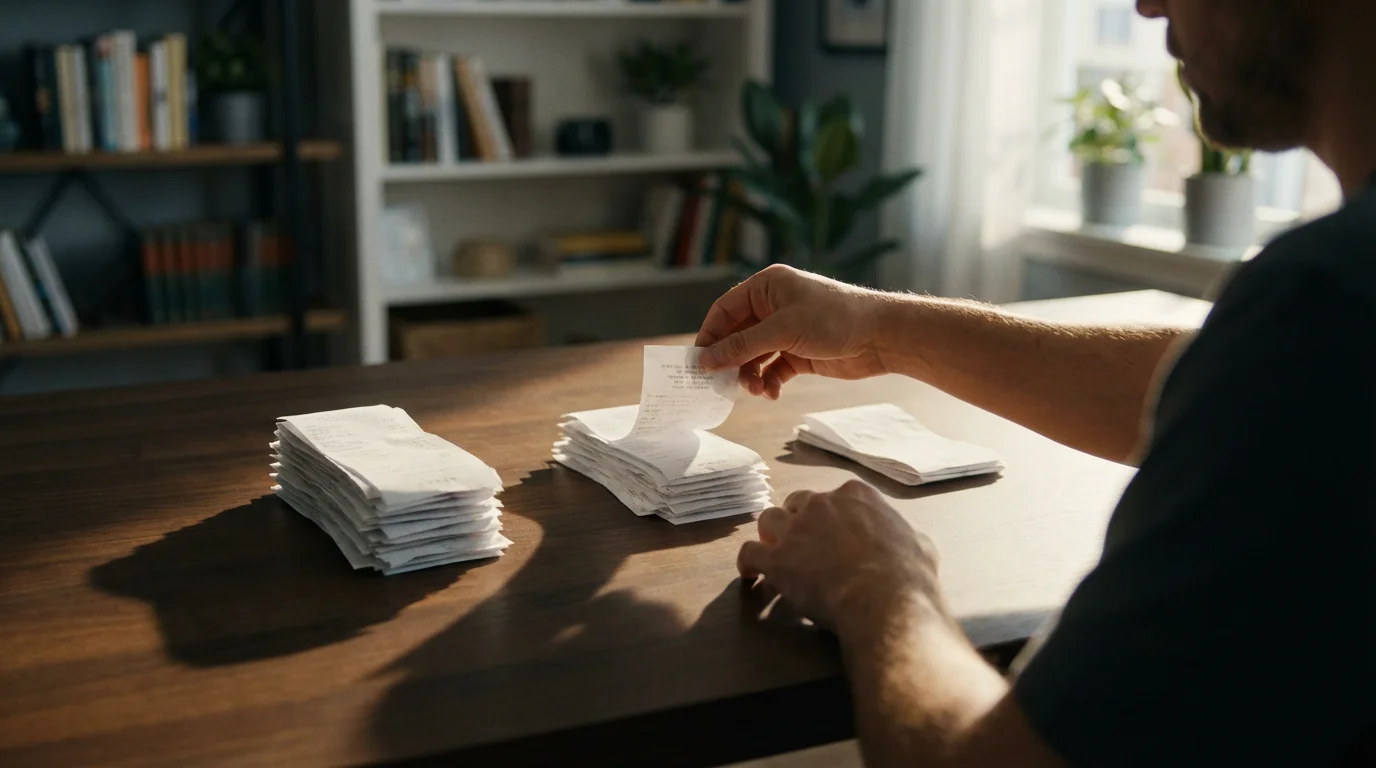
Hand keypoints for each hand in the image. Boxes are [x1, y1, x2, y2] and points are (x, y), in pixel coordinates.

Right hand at [695, 265, 891, 398]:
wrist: (881, 336)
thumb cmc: (834, 319)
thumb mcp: (782, 331)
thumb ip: (742, 346)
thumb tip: (706, 359)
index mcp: (768, 286)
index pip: (725, 309)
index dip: (710, 335)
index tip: (699, 362)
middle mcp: (774, 306)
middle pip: (737, 335)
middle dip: (731, 360)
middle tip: (722, 383)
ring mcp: (787, 330)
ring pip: (754, 355)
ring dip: (750, 375)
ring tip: (754, 390)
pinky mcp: (800, 352)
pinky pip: (773, 369)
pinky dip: (769, 382)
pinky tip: (771, 393)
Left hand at [738, 480, 944, 632]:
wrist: (885, 599)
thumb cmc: (908, 575)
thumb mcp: (920, 544)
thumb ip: (903, 534)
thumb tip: (907, 542)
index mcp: (855, 495)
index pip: (834, 497)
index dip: (830, 516)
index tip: (832, 533)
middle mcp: (820, 504)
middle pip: (797, 503)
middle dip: (798, 521)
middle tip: (804, 544)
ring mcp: (795, 529)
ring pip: (768, 520)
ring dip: (771, 536)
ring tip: (775, 553)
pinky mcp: (775, 559)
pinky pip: (748, 553)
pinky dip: (747, 563)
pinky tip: (751, 575)